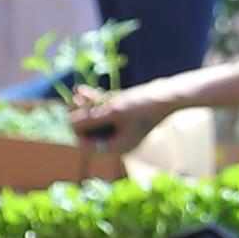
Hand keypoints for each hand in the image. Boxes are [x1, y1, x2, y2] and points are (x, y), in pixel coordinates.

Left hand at [70, 73, 202, 143]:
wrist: (169, 94)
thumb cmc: (143, 105)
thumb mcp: (113, 111)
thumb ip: (90, 119)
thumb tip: (69, 123)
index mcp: (118, 147)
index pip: (88, 145)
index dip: (77, 131)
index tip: (71, 115)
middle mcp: (120, 140)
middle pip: (91, 133)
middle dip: (81, 117)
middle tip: (74, 101)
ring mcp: (123, 129)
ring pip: (97, 121)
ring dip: (87, 107)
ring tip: (79, 93)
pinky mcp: (126, 117)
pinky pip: (105, 112)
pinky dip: (96, 102)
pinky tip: (84, 90)